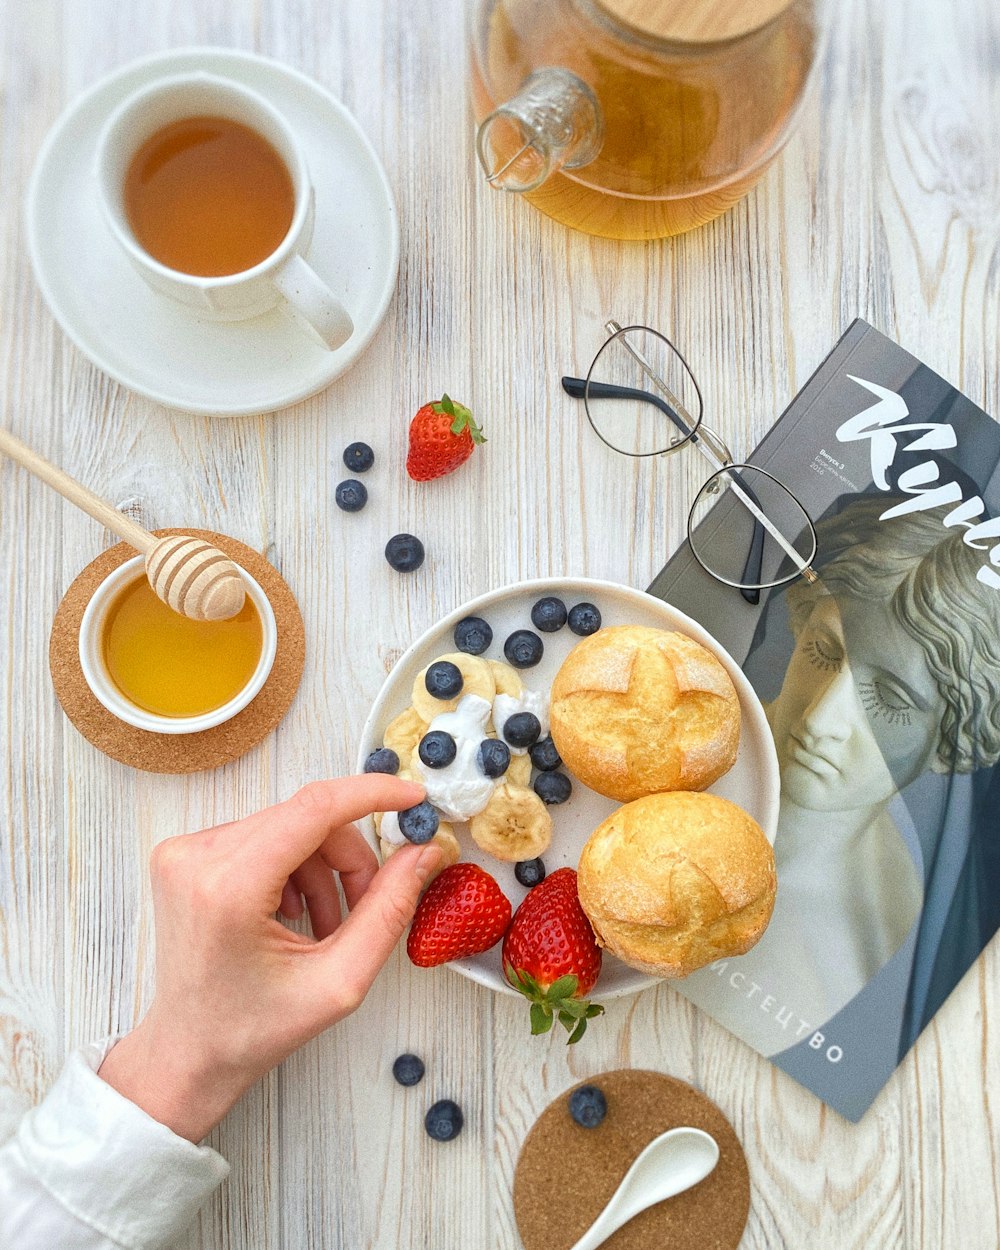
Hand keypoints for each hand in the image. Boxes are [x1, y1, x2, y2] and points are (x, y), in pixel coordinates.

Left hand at [98, 775, 437, 1141]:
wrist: (188, 1052)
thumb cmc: (252, 1029)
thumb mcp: (340, 982)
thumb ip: (389, 910)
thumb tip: (423, 852)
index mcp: (229, 889)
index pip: (314, 807)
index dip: (372, 794)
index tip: (414, 800)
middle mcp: (197, 858)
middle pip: (307, 816)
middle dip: (349, 856)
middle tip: (368, 904)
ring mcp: (184, 852)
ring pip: (288, 823)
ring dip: (321, 865)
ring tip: (325, 922)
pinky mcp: (183, 853)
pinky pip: (262, 833)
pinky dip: (292, 865)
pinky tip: (293, 912)